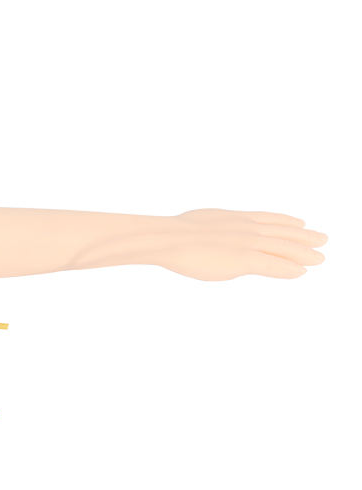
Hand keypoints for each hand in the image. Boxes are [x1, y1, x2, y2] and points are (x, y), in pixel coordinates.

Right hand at [154, 209, 327, 279]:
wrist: (167, 238)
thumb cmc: (174, 233)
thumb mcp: (202, 223)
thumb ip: (218, 230)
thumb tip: (216, 238)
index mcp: (235, 217)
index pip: (269, 218)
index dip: (287, 222)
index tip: (301, 224)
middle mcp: (245, 227)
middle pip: (282, 232)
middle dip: (304, 237)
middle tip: (322, 240)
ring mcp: (246, 243)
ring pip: (283, 247)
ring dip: (304, 254)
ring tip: (319, 258)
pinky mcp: (243, 259)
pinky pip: (273, 265)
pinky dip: (288, 269)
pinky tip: (301, 272)